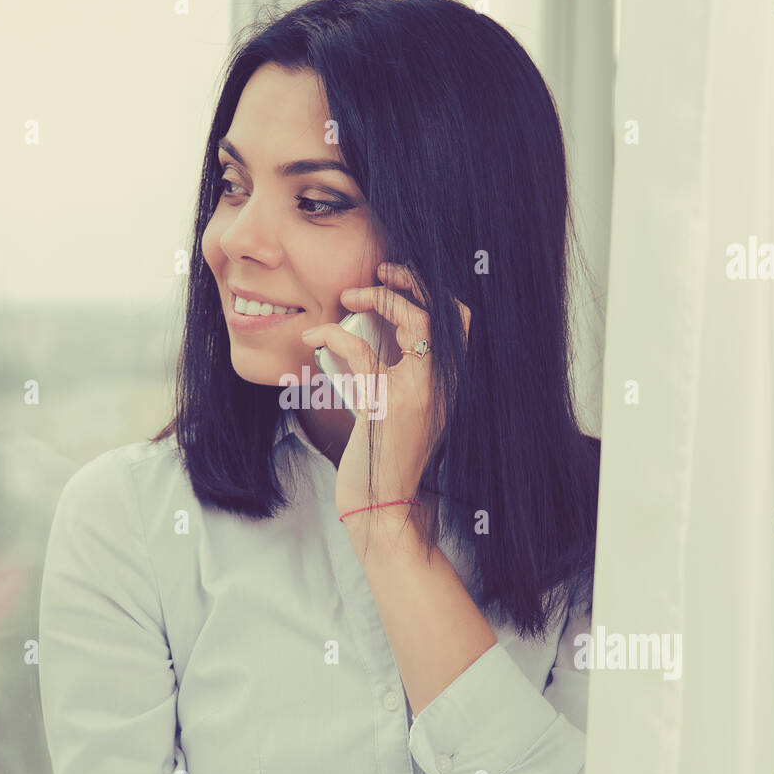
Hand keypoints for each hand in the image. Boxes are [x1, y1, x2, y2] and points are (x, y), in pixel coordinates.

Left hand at [299, 262, 471, 537]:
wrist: (384, 502)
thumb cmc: (384, 455)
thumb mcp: (401, 409)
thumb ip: (400, 376)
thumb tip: (373, 338)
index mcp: (448, 382)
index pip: (458, 320)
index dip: (431, 290)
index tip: (397, 278)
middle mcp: (442, 384)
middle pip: (441, 311)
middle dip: (410, 281)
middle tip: (380, 271)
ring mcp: (419, 393)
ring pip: (414, 322)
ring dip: (379, 297)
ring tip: (351, 294)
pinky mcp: (387, 405)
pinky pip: (362, 353)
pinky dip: (334, 334)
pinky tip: (315, 334)